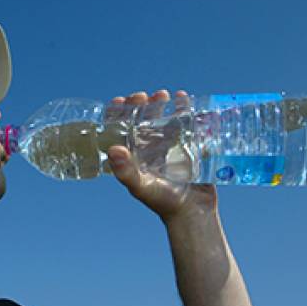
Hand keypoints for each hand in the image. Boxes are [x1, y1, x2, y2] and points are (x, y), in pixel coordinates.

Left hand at [105, 89, 217, 222]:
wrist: (193, 211)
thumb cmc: (162, 201)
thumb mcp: (141, 186)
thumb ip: (126, 171)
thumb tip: (113, 149)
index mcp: (132, 156)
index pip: (120, 130)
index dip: (117, 114)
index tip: (120, 101)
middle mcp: (147, 149)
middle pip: (140, 120)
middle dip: (141, 105)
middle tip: (143, 96)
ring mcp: (167, 146)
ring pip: (161, 118)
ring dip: (160, 104)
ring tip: (163, 94)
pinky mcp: (187, 146)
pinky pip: (184, 123)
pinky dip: (183, 109)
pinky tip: (182, 98)